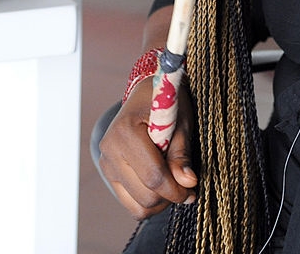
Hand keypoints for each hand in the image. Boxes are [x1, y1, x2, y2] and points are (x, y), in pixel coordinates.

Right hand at [97, 80, 196, 219]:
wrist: (146, 94)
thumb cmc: (166, 105)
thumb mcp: (180, 123)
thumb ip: (181, 154)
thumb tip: (188, 182)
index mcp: (126, 132)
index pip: (154, 176)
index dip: (176, 189)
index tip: (193, 190)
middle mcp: (110, 150)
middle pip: (145, 195)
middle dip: (170, 196)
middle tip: (188, 186)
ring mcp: (106, 164)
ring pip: (137, 205)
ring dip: (160, 202)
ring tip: (174, 185)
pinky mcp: (108, 173)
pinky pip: (129, 202)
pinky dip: (148, 202)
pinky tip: (162, 187)